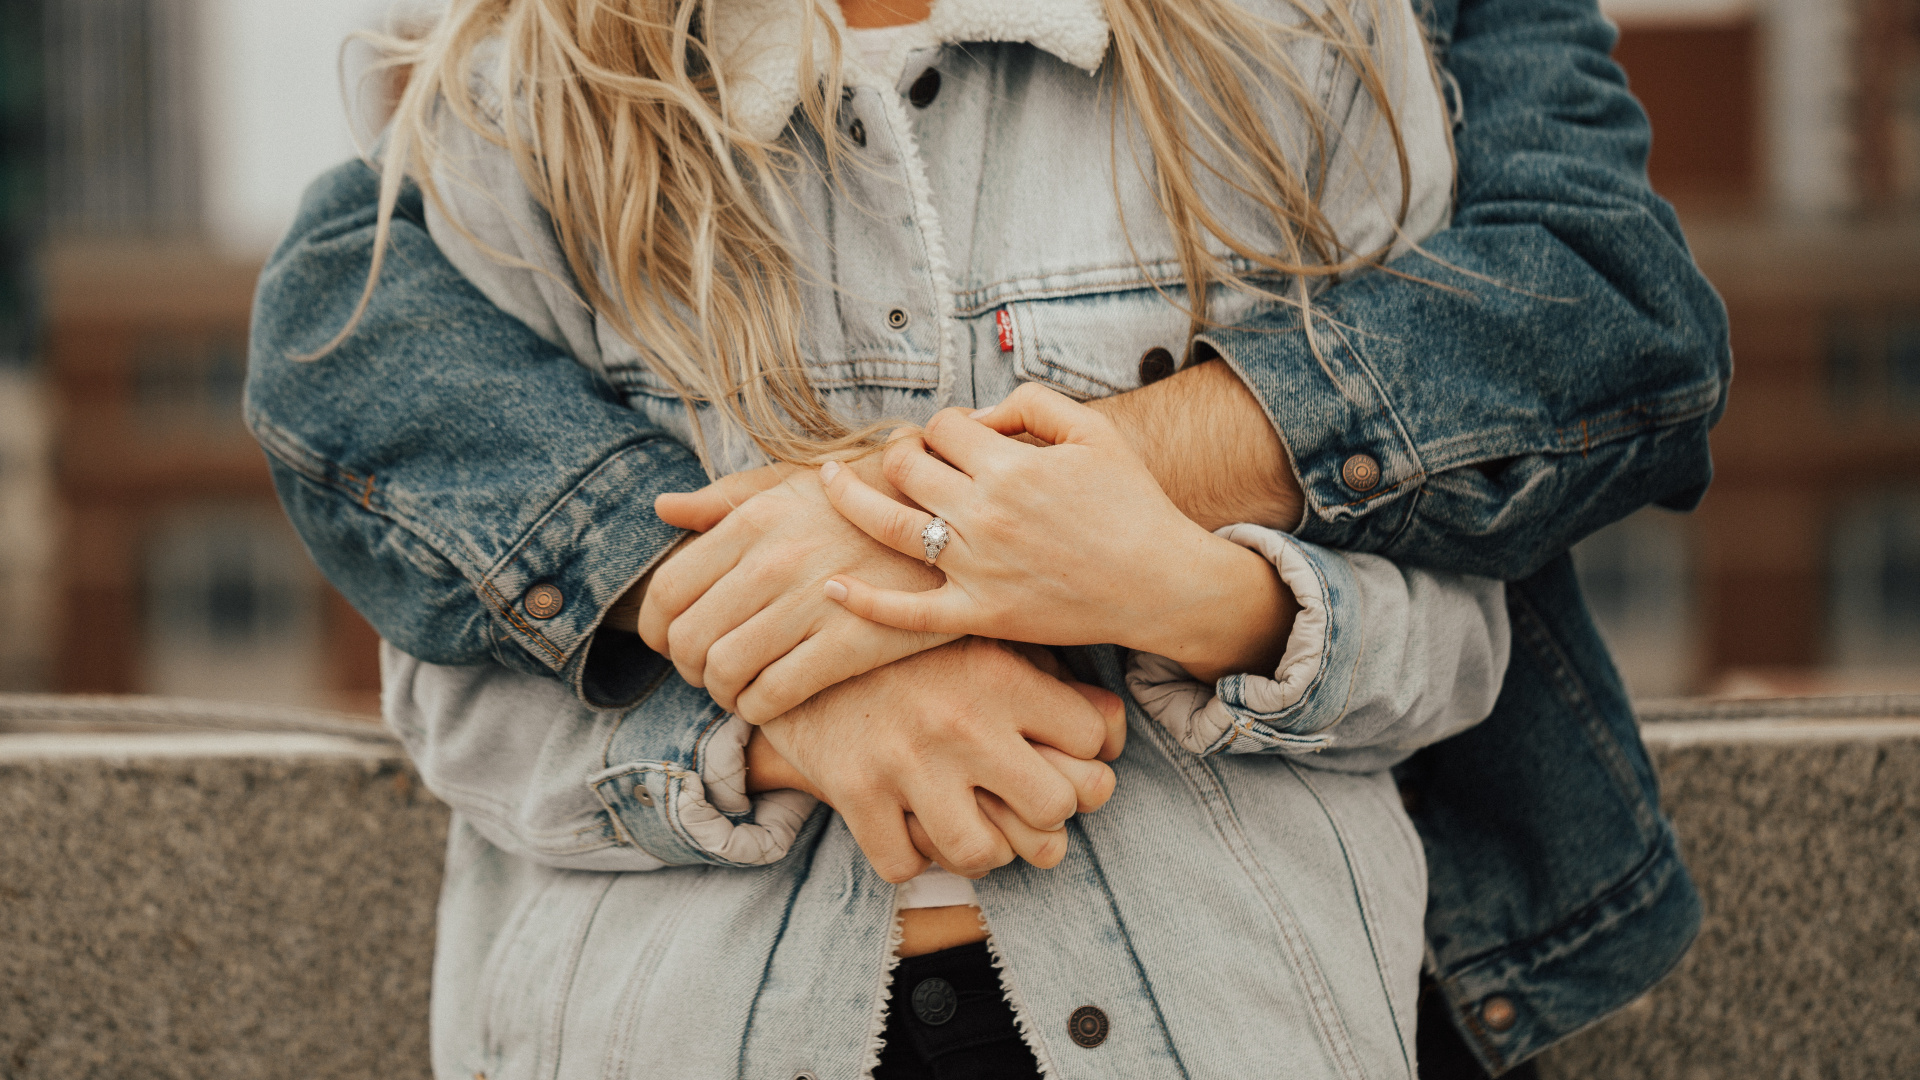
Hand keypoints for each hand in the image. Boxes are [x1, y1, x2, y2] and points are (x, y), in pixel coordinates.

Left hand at [639, 460, 958, 721]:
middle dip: (688, 667)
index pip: (668, 590)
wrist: (956, 524)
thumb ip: (726, 499)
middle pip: (688, 638)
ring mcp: (811, 604)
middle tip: (709, 671)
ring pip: (725, 672)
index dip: (657, 628)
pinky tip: (770, 702)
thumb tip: (663, 509)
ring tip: (740, 689)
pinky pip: (772, 695)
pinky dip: (757, 709)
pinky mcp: (850, 644)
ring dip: (722, 692)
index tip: (671, 642)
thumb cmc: (868, 503)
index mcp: (754, 520)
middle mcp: (774, 561)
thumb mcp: (796, 483)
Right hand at [757, 637, 1125, 881]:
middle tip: (1029, 803)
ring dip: (987, 849)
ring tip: (977, 824)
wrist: (797, 621)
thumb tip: (1109, 733)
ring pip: (985, 854)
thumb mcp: (980, 633)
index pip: (1095, 740)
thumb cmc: (908, 636)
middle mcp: (963, 722)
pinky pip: (904, 865)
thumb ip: (1045, 676)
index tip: (1069, 755)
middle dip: (1051, 813)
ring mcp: (907, 762)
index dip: (1093, 756)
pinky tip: (915, 828)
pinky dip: (913, 857)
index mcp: (1002, 675)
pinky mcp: (854, 791)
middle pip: (1057, 806)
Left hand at [820, 384, 1296, 681]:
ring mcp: (977, 568)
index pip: (942, 426)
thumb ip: (1031, 404)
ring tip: (829, 482)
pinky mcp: (980, 614)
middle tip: (906, 458)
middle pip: (906, 466)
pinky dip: (865, 602)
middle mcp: (984, 514)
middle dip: (899, 453)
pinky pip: (908, 613)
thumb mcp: (1093, 431)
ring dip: (849, 498)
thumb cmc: (1131, 502)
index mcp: (1010, 465)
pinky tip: (831, 587)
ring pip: (888, 526)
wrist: (1161, 582)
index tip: (956, 438)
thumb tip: (975, 415)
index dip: (943, 425)